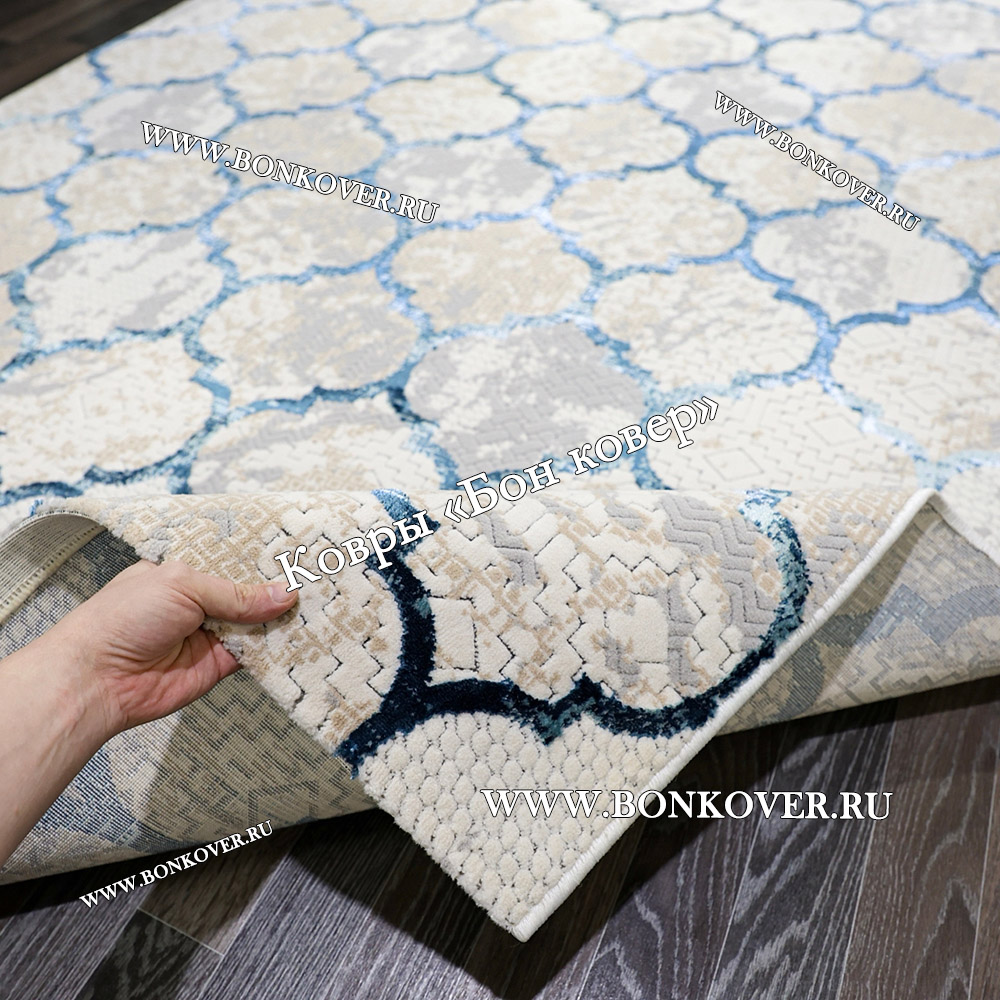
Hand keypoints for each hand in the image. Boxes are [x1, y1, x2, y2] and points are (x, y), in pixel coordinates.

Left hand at [46, 559, 297, 736]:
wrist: (99, 679)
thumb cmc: (124, 619)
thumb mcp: (183, 586)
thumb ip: (236, 593)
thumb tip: (284, 595)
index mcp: (185, 573)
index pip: (232, 561)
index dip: (262, 559)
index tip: (298, 551)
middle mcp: (200, 602)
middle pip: (250, 592)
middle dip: (279, 587)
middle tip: (320, 576)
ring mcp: (212, 633)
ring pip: (258, 622)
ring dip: (282, 617)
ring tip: (322, 602)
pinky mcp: (220, 665)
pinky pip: (256, 653)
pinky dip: (277, 647)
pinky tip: (303, 633)